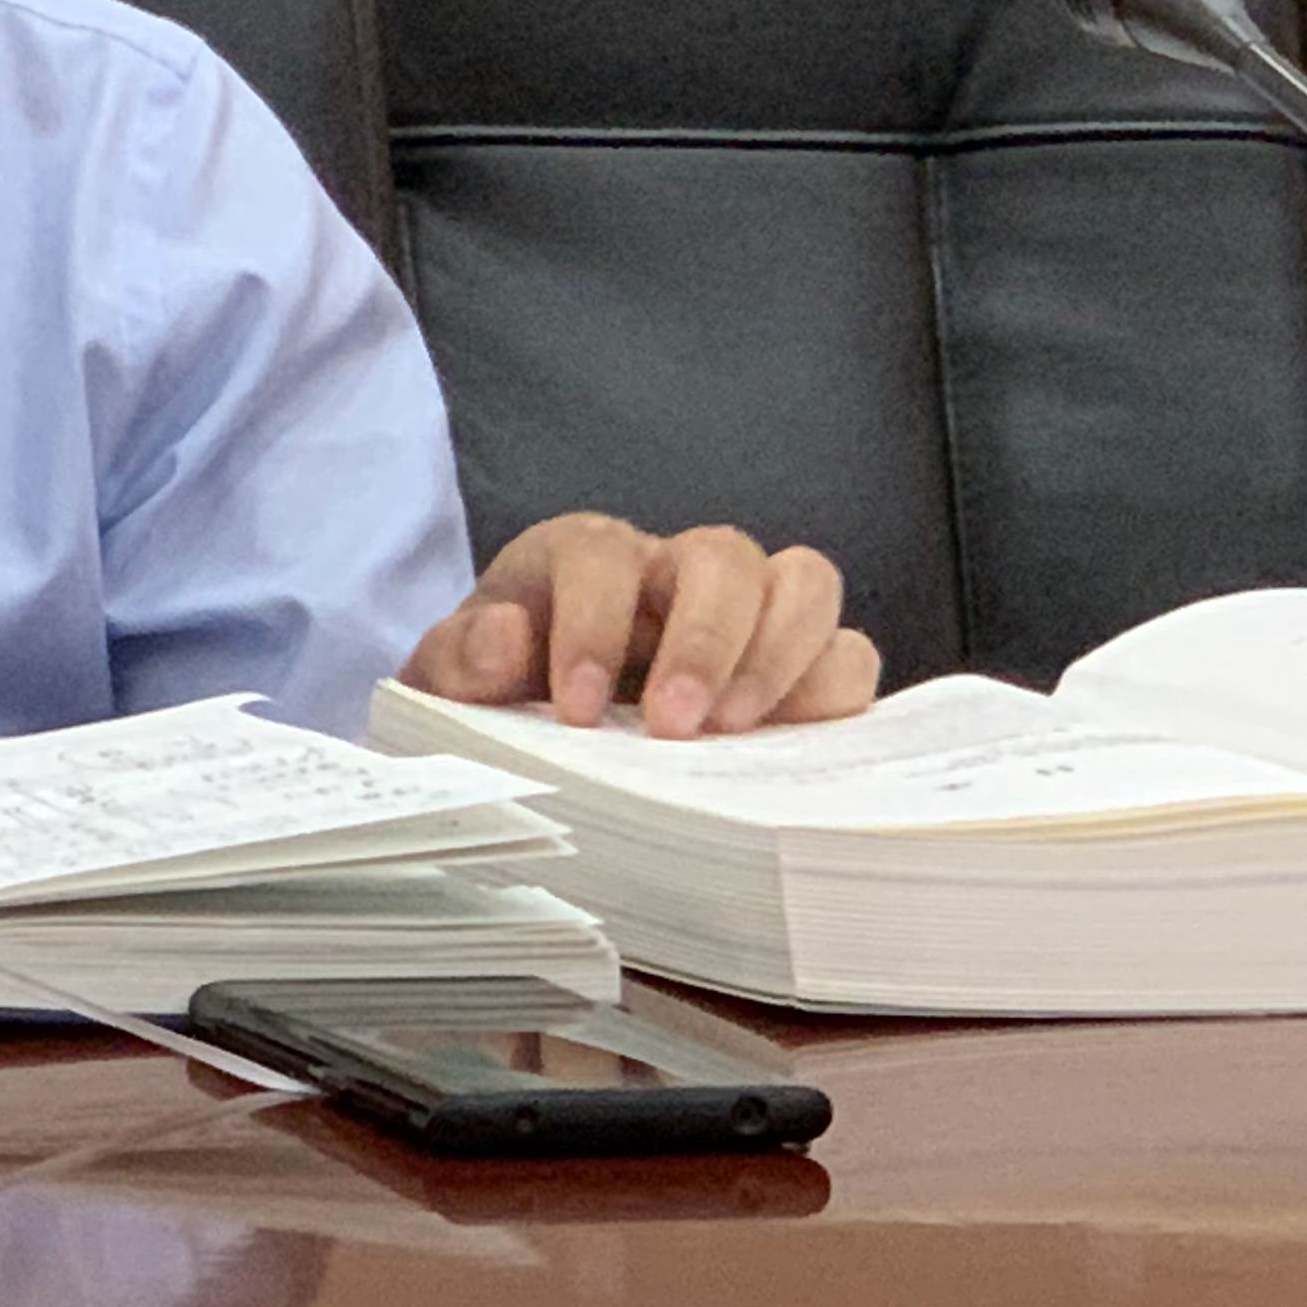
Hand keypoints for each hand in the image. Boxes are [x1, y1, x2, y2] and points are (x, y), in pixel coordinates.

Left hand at [400, 513, 880, 737]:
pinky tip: (795, 752)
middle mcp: (675, 566)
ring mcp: (748, 611)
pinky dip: (834, 696)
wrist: (543, 714)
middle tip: (675, 726)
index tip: (578, 709)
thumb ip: (460, 656)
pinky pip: (848, 656)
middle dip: (705, 640)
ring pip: (805, 582)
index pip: (602, 555)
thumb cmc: (504, 684)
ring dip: (782, 657)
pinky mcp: (798, 666)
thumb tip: (501, 638)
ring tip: (736, 735)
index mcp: (584, 556)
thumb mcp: (458, 676)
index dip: (594, 623)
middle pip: (723, 555)